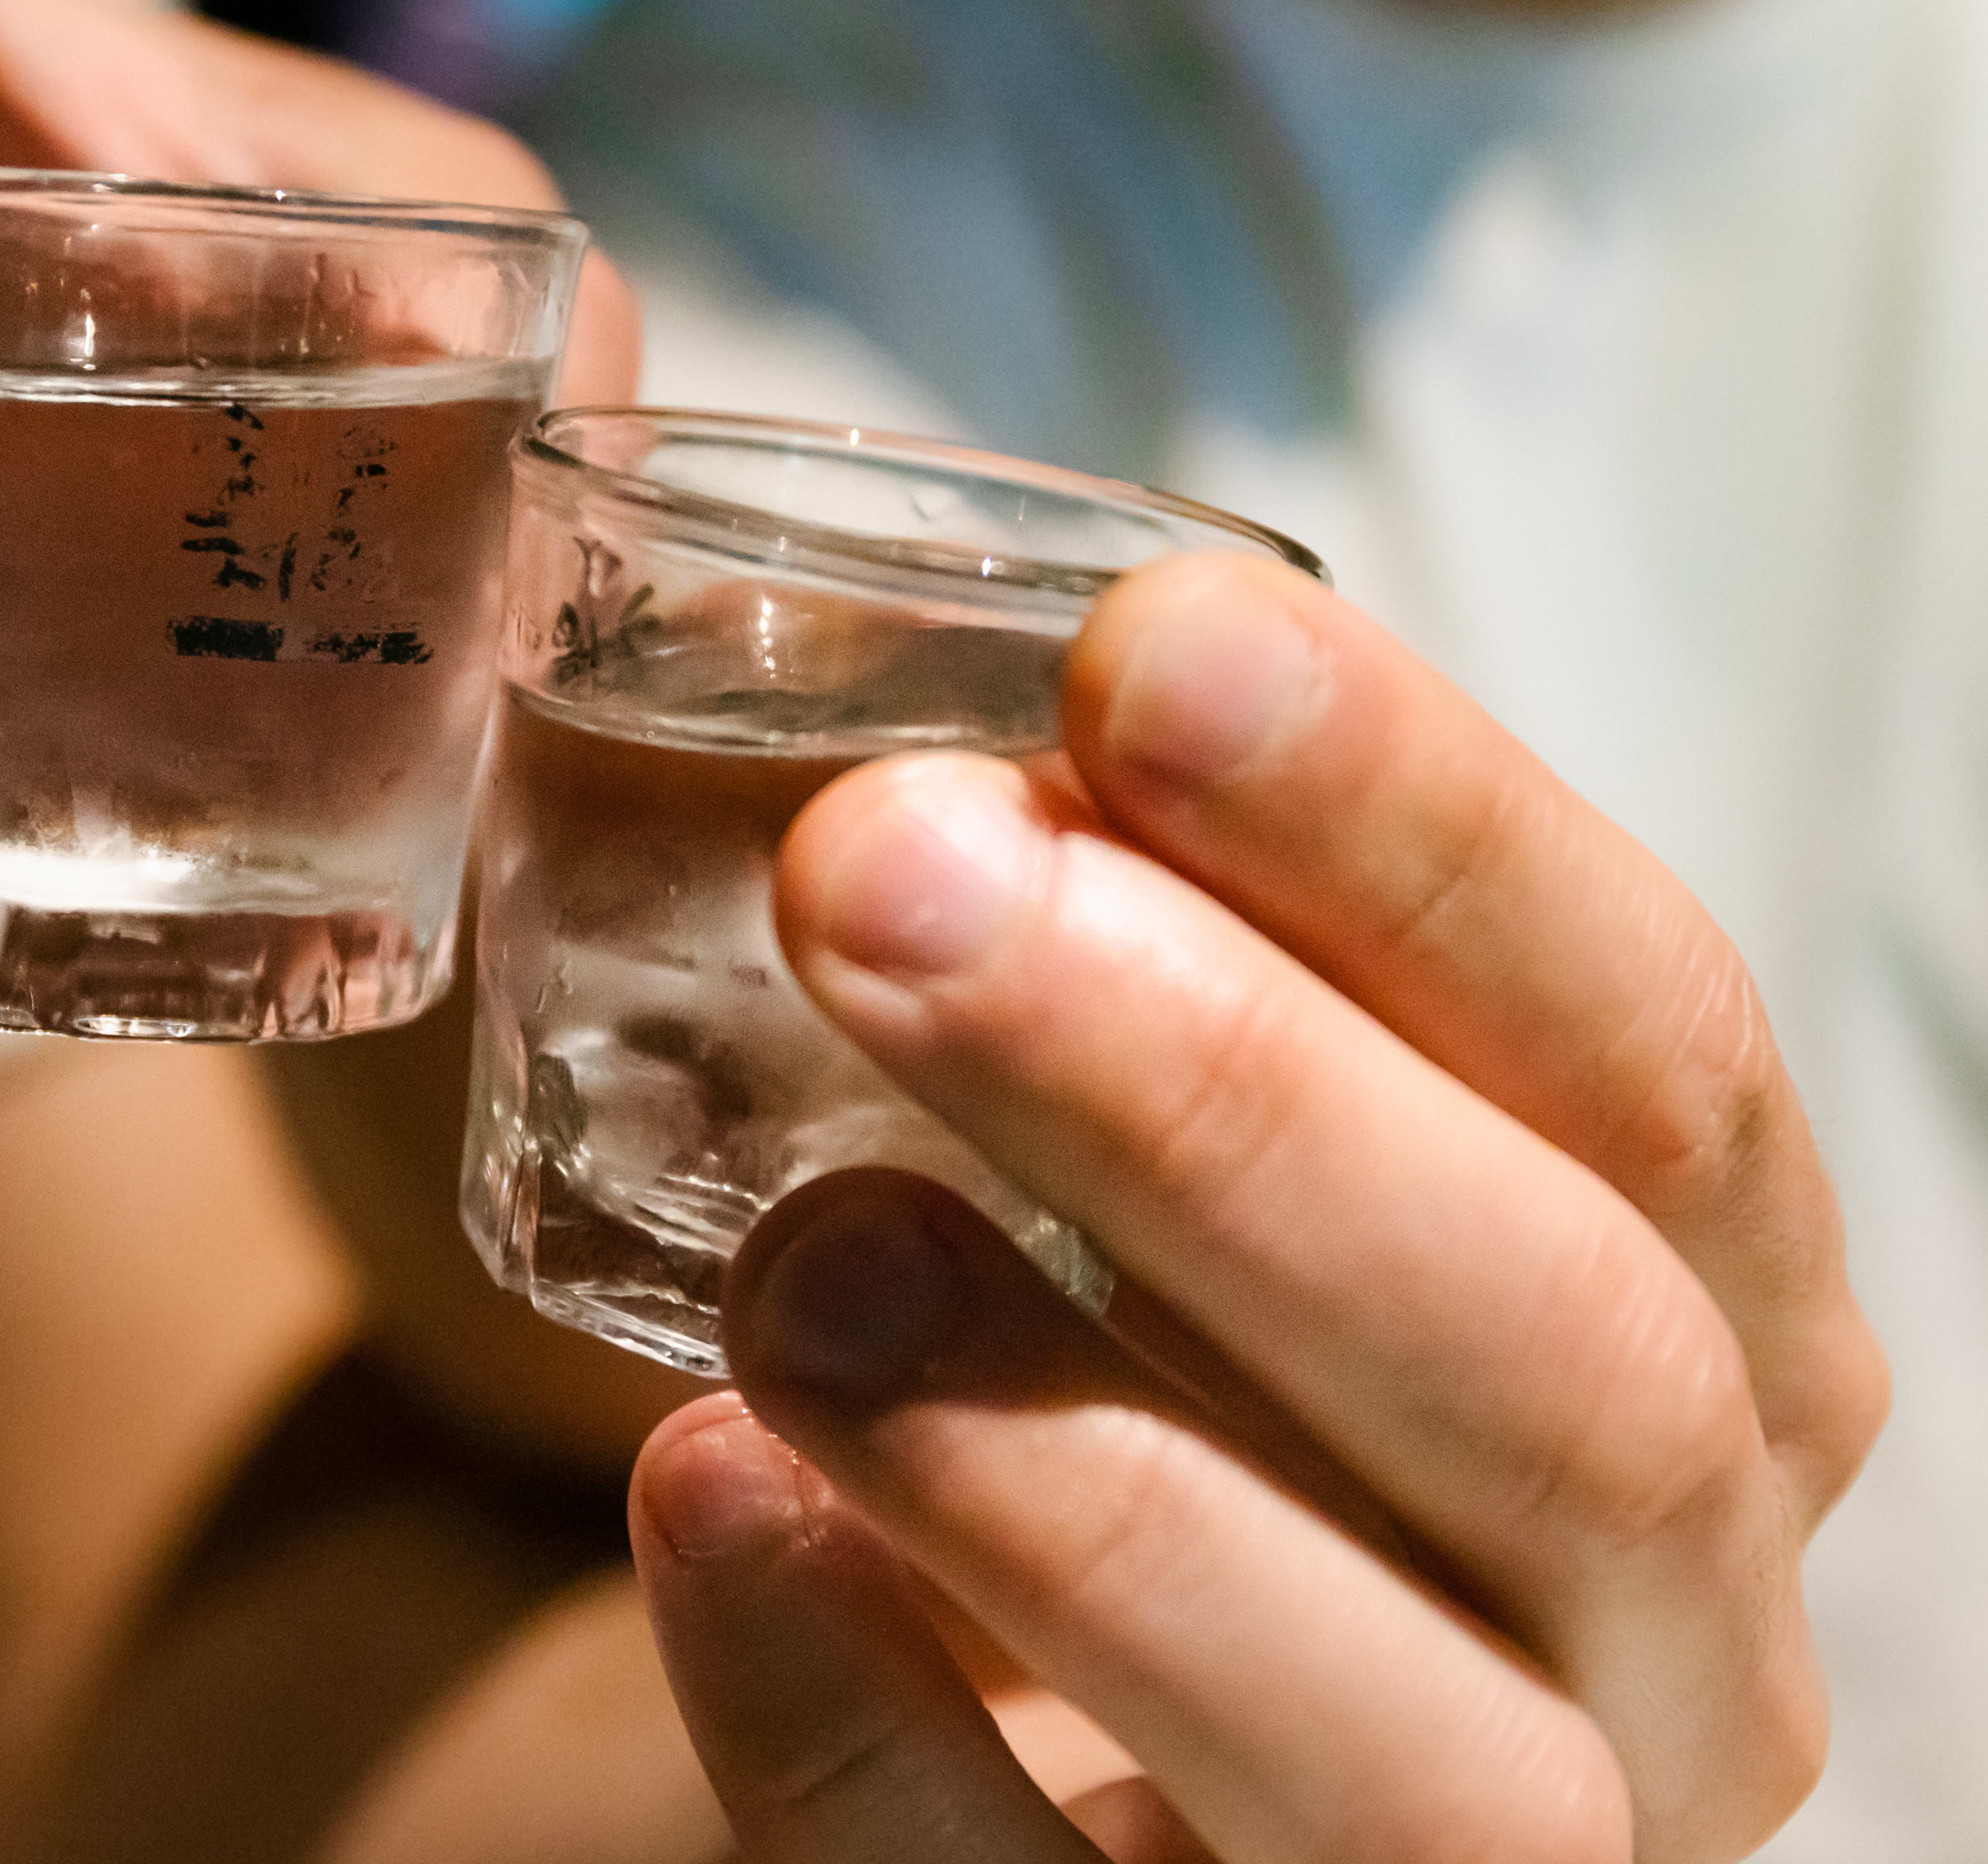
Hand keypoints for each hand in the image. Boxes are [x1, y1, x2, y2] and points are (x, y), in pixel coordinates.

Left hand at [626, 553, 1886, 1862]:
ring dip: (1085, 1465)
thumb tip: (844, 681)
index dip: (1426, 842)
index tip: (1144, 648)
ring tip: (795, 1258)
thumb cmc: (1082, 1378)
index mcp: (1704, 1340)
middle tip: (886, 874)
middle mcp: (1672, 1634)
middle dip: (1235, 1103)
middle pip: (1573, 1376)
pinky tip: (696, 1502)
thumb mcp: (1145, 1159)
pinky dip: (866, 1730)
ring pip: (1418, 1753)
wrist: (963, 1755)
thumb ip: (1092, 947)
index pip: (1657, 1062)